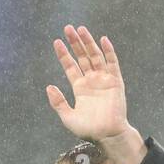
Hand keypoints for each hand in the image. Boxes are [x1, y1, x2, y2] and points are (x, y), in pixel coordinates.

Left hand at [47, 25, 131, 147]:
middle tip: (68, 28)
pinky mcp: (115, 82)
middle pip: (82, 57)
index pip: (70, 66)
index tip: (57, 42)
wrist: (107, 135)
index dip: (64, 54)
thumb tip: (48, 86)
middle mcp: (91, 81)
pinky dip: (108, 51)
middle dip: (75, 43)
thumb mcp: (68, 117)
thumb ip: (58, 102)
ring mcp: (103, 80)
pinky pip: (112, 63)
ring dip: (88, 42)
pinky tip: (103, 40)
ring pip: (95, 56)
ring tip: (81, 29)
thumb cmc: (89, 130)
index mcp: (80, 88)